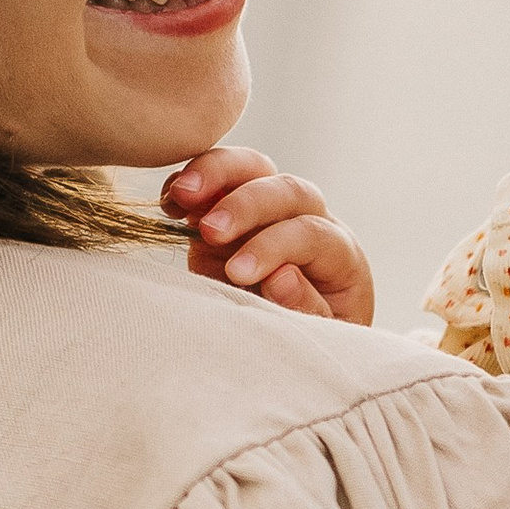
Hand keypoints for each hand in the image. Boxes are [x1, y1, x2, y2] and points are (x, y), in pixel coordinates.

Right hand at [167, 147, 374, 322]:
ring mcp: (268, 210)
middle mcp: (309, 220)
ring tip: (181, 194)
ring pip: (252, 169)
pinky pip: (215, 180)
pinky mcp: (231, 209)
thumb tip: (282, 276)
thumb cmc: (310, 339)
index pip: (312, 234)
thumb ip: (305, 308)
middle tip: (210, 231)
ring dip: (215, 174)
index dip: (274, 247)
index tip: (238, 272)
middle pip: (287, 190)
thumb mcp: (319, 335)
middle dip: (245, 205)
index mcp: (340, 254)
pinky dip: (192, 183)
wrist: (290, 337)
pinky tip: (170, 199)